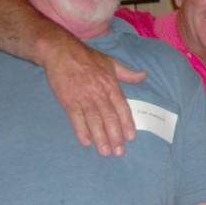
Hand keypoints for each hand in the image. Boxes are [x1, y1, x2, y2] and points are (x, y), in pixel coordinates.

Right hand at [43, 39, 146, 156]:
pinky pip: (76, 118)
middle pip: (109, 118)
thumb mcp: (111, 63)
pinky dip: (81, 130)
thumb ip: (127, 73)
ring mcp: (83, 97)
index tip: (131, 138)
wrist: (61, 52)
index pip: (122, 108)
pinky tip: (86, 142)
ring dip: (100, 137)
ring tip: (105, 152)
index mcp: (111, 85)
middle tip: (119, 152)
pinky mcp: (68, 100)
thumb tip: (144, 76)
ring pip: (94, 121)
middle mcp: (98, 93)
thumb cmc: (87, 58)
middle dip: (115, 136)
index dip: (127, 123)